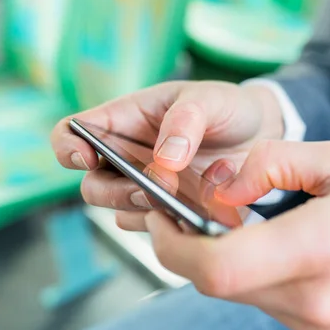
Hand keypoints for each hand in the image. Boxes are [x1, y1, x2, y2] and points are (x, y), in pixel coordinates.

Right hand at [51, 81, 282, 230]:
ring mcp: (146, 188)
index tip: (87, 157)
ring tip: (181, 199)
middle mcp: (126, 158)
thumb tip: (163, 163)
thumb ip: (185, 122)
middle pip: (92, 186)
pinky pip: (153, 229)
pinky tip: (196, 212)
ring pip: (121, 212)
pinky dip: (170, 226)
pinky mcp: (169, 212)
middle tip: (149, 190)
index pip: (71, 133)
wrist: (261, 134)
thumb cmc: (225, 108)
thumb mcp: (209, 99)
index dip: (68, 147)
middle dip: (114, 192)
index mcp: (124, 121)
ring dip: (144, 211)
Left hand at [145, 140, 329, 329]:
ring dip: (235, 265)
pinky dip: (267, 284)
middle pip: (220, 282)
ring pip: (245, 297)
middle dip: (195, 249)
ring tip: (261, 234)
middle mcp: (318, 301)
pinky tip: (295, 261)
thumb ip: (271, 163)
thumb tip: (223, 187)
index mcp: (320, 248)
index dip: (171, 245)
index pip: (215, 267)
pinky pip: (274, 312)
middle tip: (193, 218)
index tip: (159, 218)